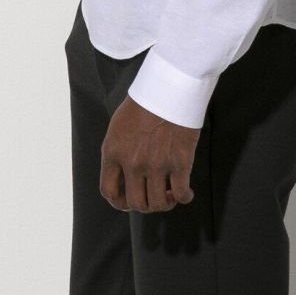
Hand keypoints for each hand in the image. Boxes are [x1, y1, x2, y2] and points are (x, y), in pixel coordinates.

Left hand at [99, 96, 199, 212]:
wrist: (169, 88)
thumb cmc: (144, 103)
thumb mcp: (118, 127)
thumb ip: (116, 152)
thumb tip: (121, 175)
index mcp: (113, 152)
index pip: (109, 191)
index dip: (118, 203)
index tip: (127, 203)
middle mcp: (132, 163)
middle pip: (135, 202)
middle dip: (144, 206)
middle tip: (152, 199)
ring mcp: (156, 165)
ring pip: (158, 203)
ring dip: (164, 204)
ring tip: (169, 196)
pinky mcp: (180, 163)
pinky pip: (181, 193)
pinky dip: (184, 198)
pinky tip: (186, 194)